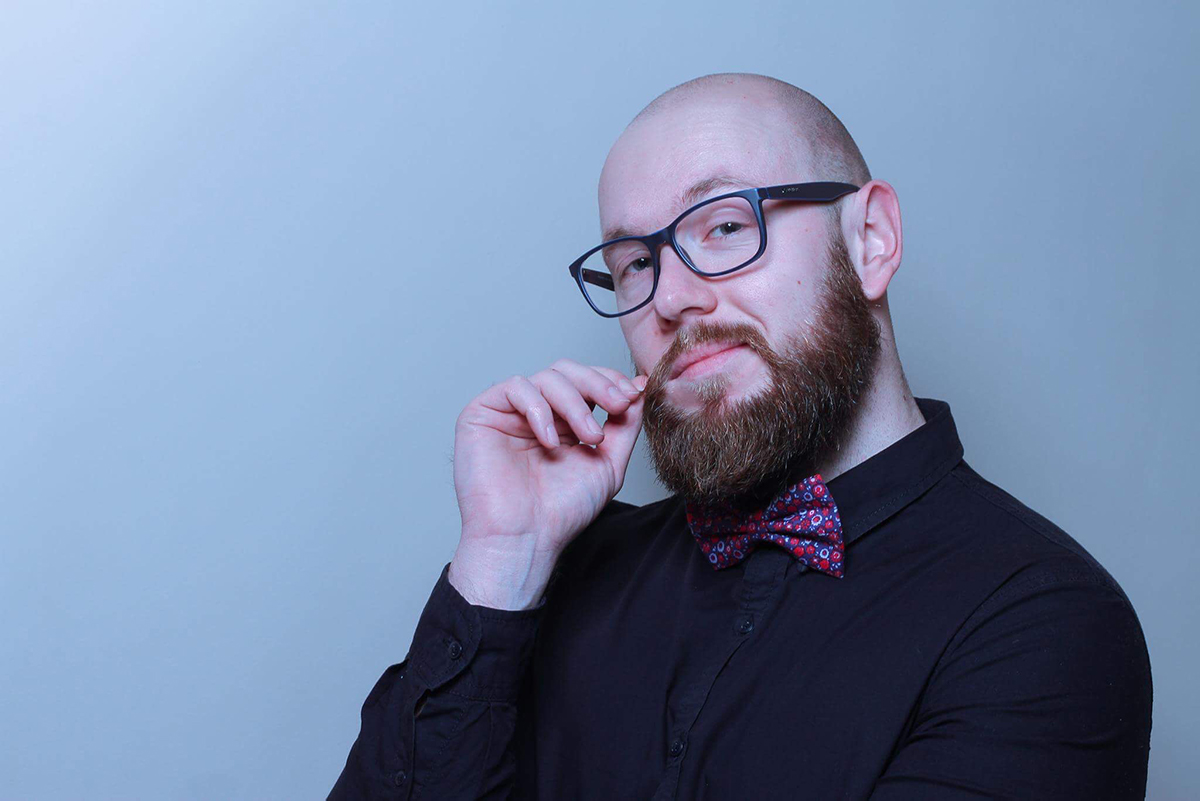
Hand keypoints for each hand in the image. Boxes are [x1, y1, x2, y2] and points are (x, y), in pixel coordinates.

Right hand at [449, 360, 647, 607]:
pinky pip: (516, 388)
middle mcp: (536, 413)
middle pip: (567, 370)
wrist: (527, 538)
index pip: (586, 381)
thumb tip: (638, 386)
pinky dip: (539, 409)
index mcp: (563, 422)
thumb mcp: (608, 462)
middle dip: (598, 383)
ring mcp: (509, 412)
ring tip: (589, 437)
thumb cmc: (562, 510)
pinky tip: (550, 441)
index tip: (632, 398)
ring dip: (575, 403)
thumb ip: (624, 424)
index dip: (610, 381)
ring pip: (547, 377)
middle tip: (618, 406)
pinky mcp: (482, 414)